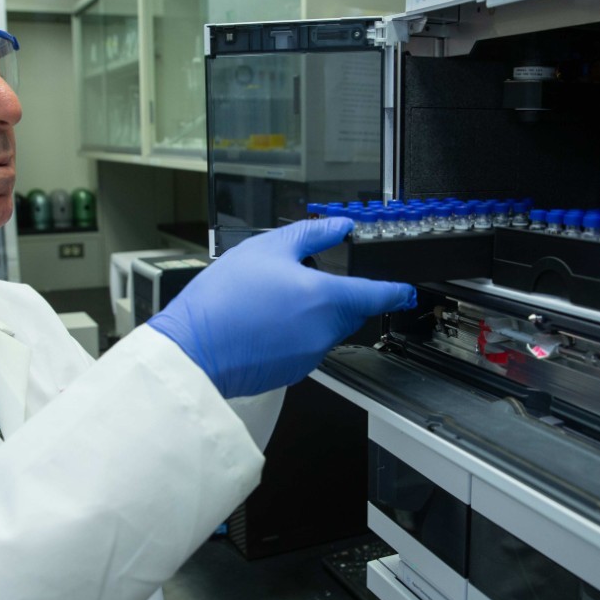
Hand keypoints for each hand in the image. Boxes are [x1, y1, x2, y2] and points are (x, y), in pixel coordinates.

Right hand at [148, 218, 415, 397]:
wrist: (194, 350)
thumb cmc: (225, 300)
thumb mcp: (268, 248)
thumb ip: (311, 234)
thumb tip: (339, 227)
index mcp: (328, 299)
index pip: (378, 295)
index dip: (395, 290)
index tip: (405, 289)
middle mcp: (325, 331)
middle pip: (350, 311)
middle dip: (339, 295)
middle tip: (304, 279)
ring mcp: (310, 355)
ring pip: (326, 328)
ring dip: (312, 314)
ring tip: (272, 299)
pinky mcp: (292, 372)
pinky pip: (305, 346)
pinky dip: (294, 333)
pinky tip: (263, 321)